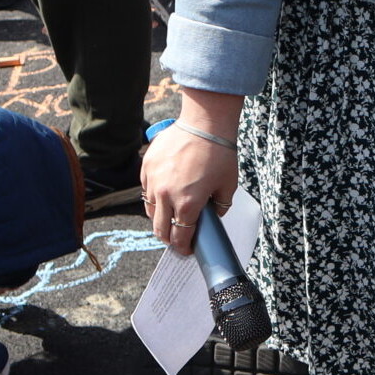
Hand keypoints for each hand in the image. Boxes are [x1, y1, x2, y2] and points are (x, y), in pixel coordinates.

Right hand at [143, 124, 237, 256]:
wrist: (204, 124)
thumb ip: (220, 205)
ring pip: (150, 211)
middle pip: (160, 229)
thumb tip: (213, 216)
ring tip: (169, 220)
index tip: (187, 250)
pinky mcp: (146, 169)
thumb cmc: (220, 153)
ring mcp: (153, 183)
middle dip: (169, 239)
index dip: (183, 247)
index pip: (180, 236)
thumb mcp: (228, 184)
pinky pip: (146, 192)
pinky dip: (154, 199)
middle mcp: (166, 196)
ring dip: (159, 220)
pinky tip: (163, 198)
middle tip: (176, 240)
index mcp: (188, 204)